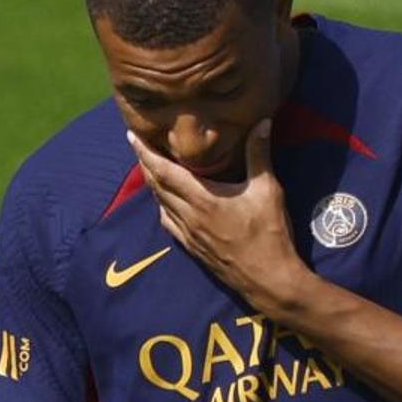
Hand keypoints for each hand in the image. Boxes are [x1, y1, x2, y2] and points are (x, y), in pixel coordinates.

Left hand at [128, 119, 308, 312]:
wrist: (267, 279)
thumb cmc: (269, 233)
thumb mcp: (268, 190)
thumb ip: (259, 154)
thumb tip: (262, 122)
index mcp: (202, 199)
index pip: (164, 171)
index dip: (146, 153)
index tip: (132, 137)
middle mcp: (189, 216)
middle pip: (156, 186)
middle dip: (145, 164)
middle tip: (138, 147)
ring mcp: (188, 234)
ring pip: (160, 204)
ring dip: (152, 184)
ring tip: (150, 168)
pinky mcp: (193, 248)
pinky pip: (169, 222)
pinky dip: (162, 206)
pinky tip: (166, 202)